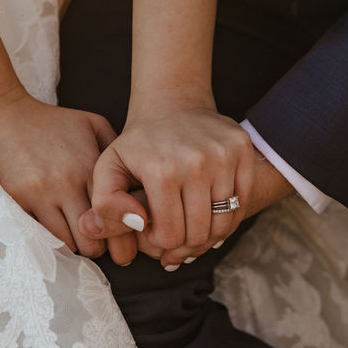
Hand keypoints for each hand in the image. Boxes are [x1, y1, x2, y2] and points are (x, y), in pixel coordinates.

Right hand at [0, 84, 115, 257]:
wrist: (3, 114)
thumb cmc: (52, 121)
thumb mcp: (92, 123)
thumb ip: (116, 148)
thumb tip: (135, 179)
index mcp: (92, 166)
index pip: (116, 217)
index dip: (121, 234)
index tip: (119, 235)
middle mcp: (69, 184)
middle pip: (91, 241)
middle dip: (98, 247)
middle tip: (97, 241)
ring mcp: (42, 194)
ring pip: (66, 243)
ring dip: (74, 244)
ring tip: (76, 234)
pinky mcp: (19, 201)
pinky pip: (40, 235)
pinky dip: (50, 237)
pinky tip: (55, 227)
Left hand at [79, 102, 255, 265]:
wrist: (171, 104)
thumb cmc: (138, 143)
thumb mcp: (108, 168)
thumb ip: (105, 204)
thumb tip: (139, 224)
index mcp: (162, 170)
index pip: (170, 235)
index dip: (159, 241)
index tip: (153, 228)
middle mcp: (197, 162)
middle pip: (199, 233)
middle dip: (184, 243)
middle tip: (175, 234)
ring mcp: (224, 155)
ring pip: (223, 223)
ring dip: (208, 233)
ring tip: (192, 227)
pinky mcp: (242, 149)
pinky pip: (242, 202)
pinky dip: (228, 217)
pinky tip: (212, 215)